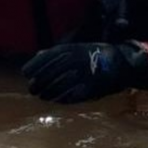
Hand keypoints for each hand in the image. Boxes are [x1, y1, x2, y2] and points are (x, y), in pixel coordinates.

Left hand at [22, 42, 147, 103]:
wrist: (121, 63)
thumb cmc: (93, 55)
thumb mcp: (74, 47)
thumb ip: (56, 52)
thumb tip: (36, 56)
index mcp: (69, 49)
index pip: (44, 59)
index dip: (33, 67)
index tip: (25, 74)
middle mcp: (74, 61)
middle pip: (48, 74)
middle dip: (38, 83)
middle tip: (32, 90)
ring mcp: (83, 75)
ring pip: (57, 86)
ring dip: (47, 93)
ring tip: (42, 96)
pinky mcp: (91, 88)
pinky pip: (71, 96)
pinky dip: (61, 99)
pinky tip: (55, 100)